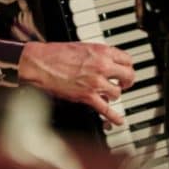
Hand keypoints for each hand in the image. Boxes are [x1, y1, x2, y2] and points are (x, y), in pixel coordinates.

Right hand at [19, 41, 135, 124]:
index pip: (127, 60)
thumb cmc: (55, 54)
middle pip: (128, 76)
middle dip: (126, 81)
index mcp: (102, 51)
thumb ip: (98, 55)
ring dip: (113, 94)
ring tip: (108, 94)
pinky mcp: (87, 96)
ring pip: (117, 93)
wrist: (40, 63)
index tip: (125, 70)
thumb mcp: (83, 47)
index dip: (127, 66)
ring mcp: (96, 82)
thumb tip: (107, 63)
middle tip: (123, 83)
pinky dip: (114, 116)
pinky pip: (106, 109)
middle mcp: (103, 66)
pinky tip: (119, 121)